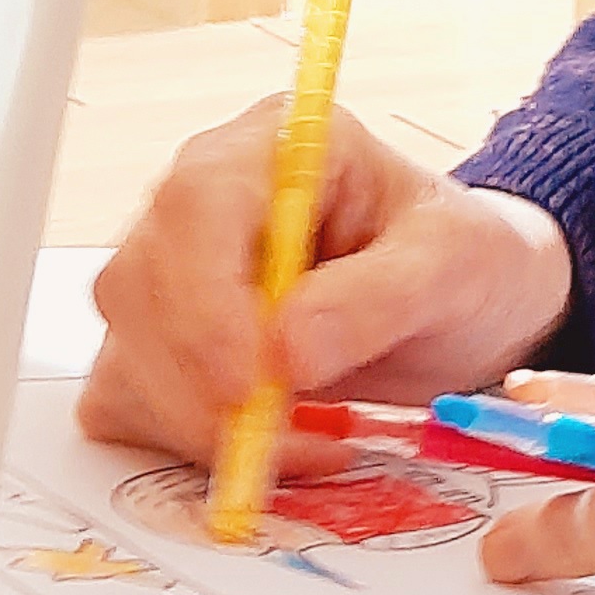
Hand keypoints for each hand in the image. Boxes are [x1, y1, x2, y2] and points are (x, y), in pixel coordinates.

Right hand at [79, 100, 576, 460]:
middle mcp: (205, 201)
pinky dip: (187, 441)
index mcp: (277, 147)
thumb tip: (288, 350)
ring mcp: (172, 272)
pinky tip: (273, 446)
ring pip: (128, 350)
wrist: (466, 304)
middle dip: (202, 381)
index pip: (196, 203)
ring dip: (200, 422)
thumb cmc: (460, 262)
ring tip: (314, 441)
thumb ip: (380, 297)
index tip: (248, 382)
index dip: (205, 296)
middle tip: (288, 437)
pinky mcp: (163, 342)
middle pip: (141, 284)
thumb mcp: (453, 266)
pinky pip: (130, 398)